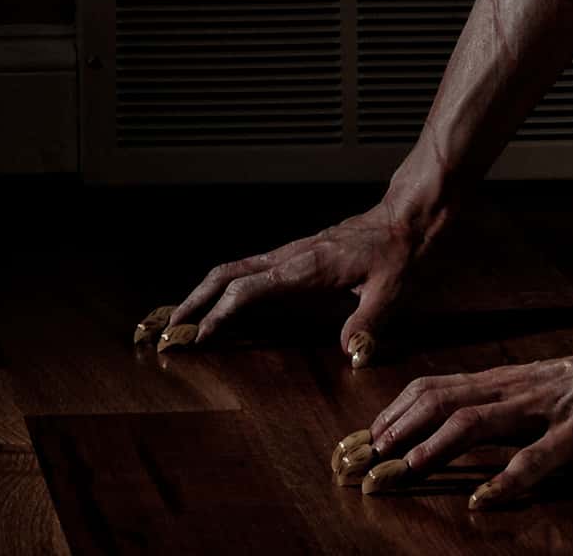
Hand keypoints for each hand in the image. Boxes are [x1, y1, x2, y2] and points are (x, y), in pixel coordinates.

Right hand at [155, 199, 432, 364]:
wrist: (401, 219)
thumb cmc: (395, 253)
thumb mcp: (389, 290)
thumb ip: (367, 322)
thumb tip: (350, 354)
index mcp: (304, 267)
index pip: (248, 290)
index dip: (219, 314)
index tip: (199, 336)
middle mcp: (288, 257)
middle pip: (226, 274)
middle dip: (194, 300)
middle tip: (170, 327)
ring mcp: (288, 254)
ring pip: (233, 269)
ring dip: (204, 291)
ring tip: (183, 317)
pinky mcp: (294, 256)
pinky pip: (249, 270)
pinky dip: (225, 285)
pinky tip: (222, 303)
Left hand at [363, 324, 572, 505]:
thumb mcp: (541, 389)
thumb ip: (506, 405)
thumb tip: (463, 429)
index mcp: (506, 382)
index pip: (437, 389)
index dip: (397, 412)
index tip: (367, 437)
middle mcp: (516, 390)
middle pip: (443, 400)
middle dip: (400, 428)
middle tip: (368, 454)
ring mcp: (545, 410)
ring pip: (478, 421)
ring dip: (437, 445)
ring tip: (408, 467)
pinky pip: (537, 456)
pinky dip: (506, 477)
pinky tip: (484, 497)